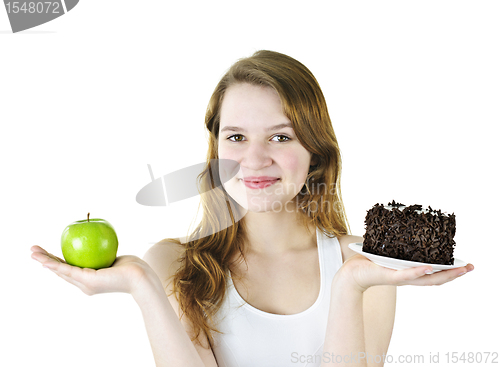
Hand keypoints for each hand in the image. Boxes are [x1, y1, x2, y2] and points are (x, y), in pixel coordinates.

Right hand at [30, 245, 153, 295]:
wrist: (140, 276)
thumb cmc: (131, 266)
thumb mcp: (113, 257)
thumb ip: (103, 253)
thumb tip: (96, 240)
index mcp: (90, 280)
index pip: (70, 270)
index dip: (56, 262)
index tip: (46, 254)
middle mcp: (85, 284)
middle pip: (61, 271)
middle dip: (45, 261)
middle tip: (32, 251)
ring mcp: (85, 284)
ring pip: (60, 271)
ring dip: (45, 262)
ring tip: (32, 253)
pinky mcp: (87, 280)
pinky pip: (68, 269)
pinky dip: (55, 264)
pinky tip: (45, 259)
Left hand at [338, 254, 473, 291]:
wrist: (349, 275)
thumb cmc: (366, 263)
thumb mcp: (385, 251)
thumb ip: (396, 242)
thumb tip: (403, 223)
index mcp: (408, 272)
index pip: (434, 274)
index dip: (450, 271)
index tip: (465, 265)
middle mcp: (407, 277)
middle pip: (436, 279)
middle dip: (455, 274)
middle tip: (470, 267)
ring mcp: (399, 277)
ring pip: (425, 279)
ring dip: (444, 275)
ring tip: (459, 270)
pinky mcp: (388, 276)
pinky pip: (405, 275)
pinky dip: (417, 272)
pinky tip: (428, 268)